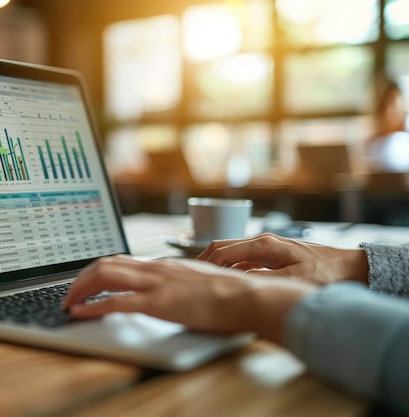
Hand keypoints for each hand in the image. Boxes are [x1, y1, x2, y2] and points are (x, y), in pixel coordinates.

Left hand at [63, 255, 313, 343]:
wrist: (247, 296)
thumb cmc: (229, 293)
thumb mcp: (197, 281)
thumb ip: (179, 282)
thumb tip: (171, 289)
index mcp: (163, 265)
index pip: (120, 261)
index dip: (97, 271)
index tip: (86, 283)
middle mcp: (155, 269)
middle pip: (106, 263)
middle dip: (81, 278)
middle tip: (69, 294)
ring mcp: (156, 284)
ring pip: (105, 275)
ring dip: (80, 288)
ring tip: (69, 302)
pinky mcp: (159, 302)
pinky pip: (117, 301)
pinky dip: (93, 306)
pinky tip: (81, 313)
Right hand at [197, 233, 368, 284]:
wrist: (353, 268)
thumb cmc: (326, 275)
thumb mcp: (293, 281)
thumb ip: (262, 280)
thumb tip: (234, 283)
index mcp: (264, 244)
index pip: (223, 251)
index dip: (204, 264)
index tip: (190, 275)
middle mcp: (263, 241)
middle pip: (223, 247)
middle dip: (203, 260)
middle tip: (188, 275)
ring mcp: (268, 246)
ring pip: (232, 252)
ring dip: (215, 263)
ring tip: (201, 277)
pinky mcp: (274, 254)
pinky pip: (243, 258)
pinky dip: (229, 267)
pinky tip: (226, 279)